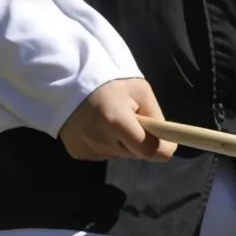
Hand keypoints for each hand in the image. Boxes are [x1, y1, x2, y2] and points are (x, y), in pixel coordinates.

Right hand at [58, 78, 175, 162]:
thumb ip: (155, 116)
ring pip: (120, 155)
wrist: (68, 80)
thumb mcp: (140, 91)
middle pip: (136, 154)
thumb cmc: (109, 81)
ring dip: (123, 142)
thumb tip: (166, 138)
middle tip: (132, 119)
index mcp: (116, 121)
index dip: (163, 148)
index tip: (167, 140)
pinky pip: (104, 154)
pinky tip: (98, 126)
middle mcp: (100, 141)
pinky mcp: (77, 153)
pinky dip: (107, 144)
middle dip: (141, 141)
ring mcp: (87, 149)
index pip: (150, 151)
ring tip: (112, 119)